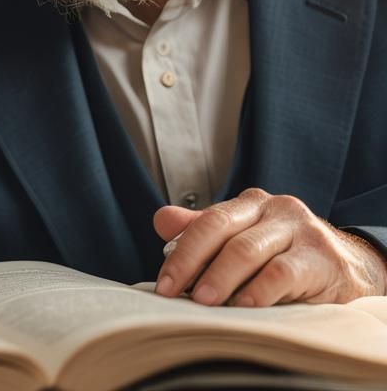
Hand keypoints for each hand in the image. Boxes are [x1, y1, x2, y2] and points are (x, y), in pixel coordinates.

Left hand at [154, 187, 386, 306]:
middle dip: (192, 262)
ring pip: (248, 250)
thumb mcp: (247, 240)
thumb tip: (160, 220)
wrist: (353, 269)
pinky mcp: (322, 258)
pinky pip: (282, 273)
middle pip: (221, 229)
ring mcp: (300, 230)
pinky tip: (243, 308)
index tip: (163, 284)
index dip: (181, 252)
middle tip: (175, 294)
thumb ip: (205, 231)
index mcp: (250, 204)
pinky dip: (258, 292)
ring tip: (203, 303)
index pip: (207, 221)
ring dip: (220, 278)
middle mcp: (274, 208)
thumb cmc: (288, 257)